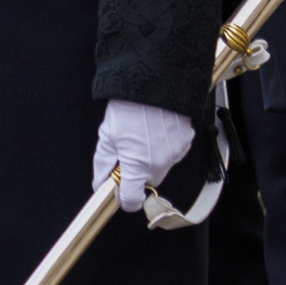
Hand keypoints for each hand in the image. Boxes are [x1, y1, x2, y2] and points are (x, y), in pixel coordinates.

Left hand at [92, 99, 193, 215]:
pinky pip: (172, 154)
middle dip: (137, 175)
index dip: (124, 198)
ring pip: (161, 168)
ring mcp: (176, 154)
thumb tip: (100, 183)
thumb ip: (103, 164)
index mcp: (138, 166)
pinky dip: (163, 148)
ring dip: (150, 160)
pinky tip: (154, 131)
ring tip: (140, 137)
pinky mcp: (186, 142)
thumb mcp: (107, 138)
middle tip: (126, 154)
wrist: (154, 85)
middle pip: (148, 182)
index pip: (132, 199)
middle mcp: (161, 164)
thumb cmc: (128, 109)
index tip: (119, 193)